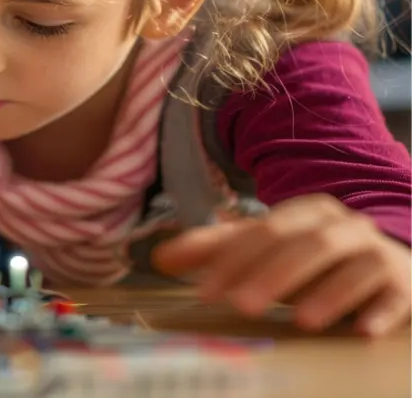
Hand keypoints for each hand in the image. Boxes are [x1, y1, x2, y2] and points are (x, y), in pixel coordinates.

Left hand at [153, 194, 410, 336]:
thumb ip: (215, 251)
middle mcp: (343, 226)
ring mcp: (377, 253)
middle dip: (272, 274)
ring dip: (328, 293)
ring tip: (301, 321)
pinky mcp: (404, 283)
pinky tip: (363, 332)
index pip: (262, 231)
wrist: (388, 263)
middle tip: (240, 306)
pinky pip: (396, 294)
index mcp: (305, 213)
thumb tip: (158, 257)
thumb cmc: (312, 261)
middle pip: (305, 245)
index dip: (231, 261)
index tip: (204, 292)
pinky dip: (382, 312)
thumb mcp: (265, 251)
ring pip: (354, 265)